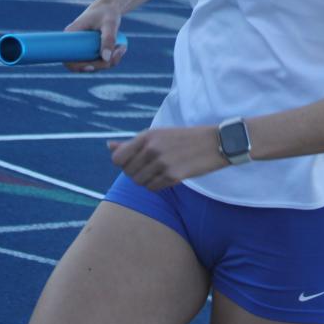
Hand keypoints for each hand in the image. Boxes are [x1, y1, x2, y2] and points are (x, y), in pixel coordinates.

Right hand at [62, 2, 126, 72]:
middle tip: (118, 52)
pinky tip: (121, 48)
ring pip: (95, 65)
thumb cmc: (107, 12)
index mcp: (71, 35)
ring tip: (122, 46)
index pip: (67, 58)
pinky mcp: (91, 51)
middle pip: (83, 65)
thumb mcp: (109, 23)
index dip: (76, 66)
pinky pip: (100, 62)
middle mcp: (74, 45)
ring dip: (110, 61)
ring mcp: (83, 50)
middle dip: (102, 64)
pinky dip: (112, 59)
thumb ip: (108, 39)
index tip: (90, 67)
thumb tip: (106, 59)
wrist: (110, 8)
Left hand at [108, 126, 224, 190]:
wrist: (215, 142)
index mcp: (147, 136)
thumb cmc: (184, 138)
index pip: (118, 159)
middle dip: (137, 173)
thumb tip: (109, 146)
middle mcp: (152, 149)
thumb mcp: (157, 135)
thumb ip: (132, 143)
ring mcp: (162, 163)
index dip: (124, 164)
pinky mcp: (173, 176)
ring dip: (147, 180)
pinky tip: (168, 176)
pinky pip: (153, 188)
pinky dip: (157, 185)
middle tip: (152, 167)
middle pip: (128, 173)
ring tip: (160, 171)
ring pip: (140, 182)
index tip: (135, 162)